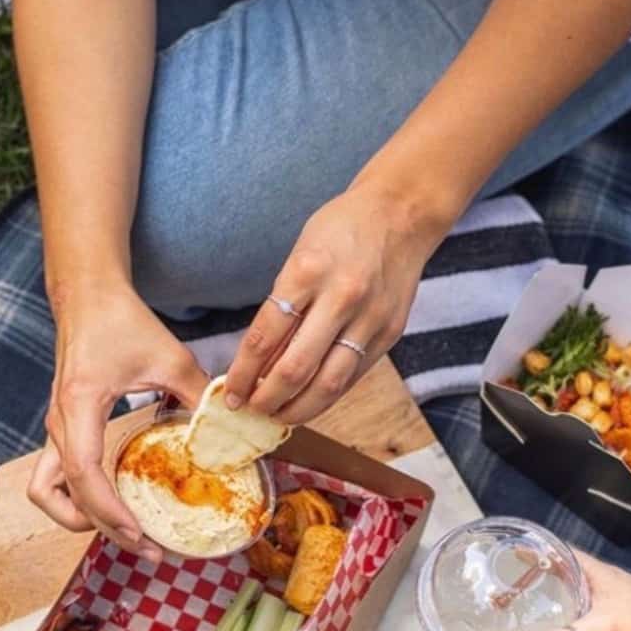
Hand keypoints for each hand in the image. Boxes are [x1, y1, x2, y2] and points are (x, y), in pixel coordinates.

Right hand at [28, 294, 208, 546]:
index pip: (83, 471)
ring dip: (79, 516)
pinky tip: (111, 502)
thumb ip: (198, 395)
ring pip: (48, 491)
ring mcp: (56, 427)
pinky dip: (78, 498)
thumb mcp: (169, 356)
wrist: (87, 297)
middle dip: (101, 527)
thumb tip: (229, 432)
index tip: (139, 533)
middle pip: (61, 494)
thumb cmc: (120, 321)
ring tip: (122, 530)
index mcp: (79, 405)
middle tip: (147, 547)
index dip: (107, 509)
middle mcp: (59, 422)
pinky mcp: (62, 428)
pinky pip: (58, 477)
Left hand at [225, 184, 440, 423]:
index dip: (243, 373)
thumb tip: (256, 360)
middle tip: (249, 411)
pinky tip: (308, 402)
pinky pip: (353, 376)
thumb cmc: (339, 231)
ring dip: (298, 408)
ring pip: (328, 382)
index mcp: (307, 273)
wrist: (401, 214)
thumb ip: (281, 306)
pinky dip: (327, 395)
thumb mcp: (297, 255)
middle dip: (266, 398)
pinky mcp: (390, 332)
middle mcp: (340, 298)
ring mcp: (369, 318)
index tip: (230, 393)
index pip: (265, 338)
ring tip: (276, 416)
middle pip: (295, 368)